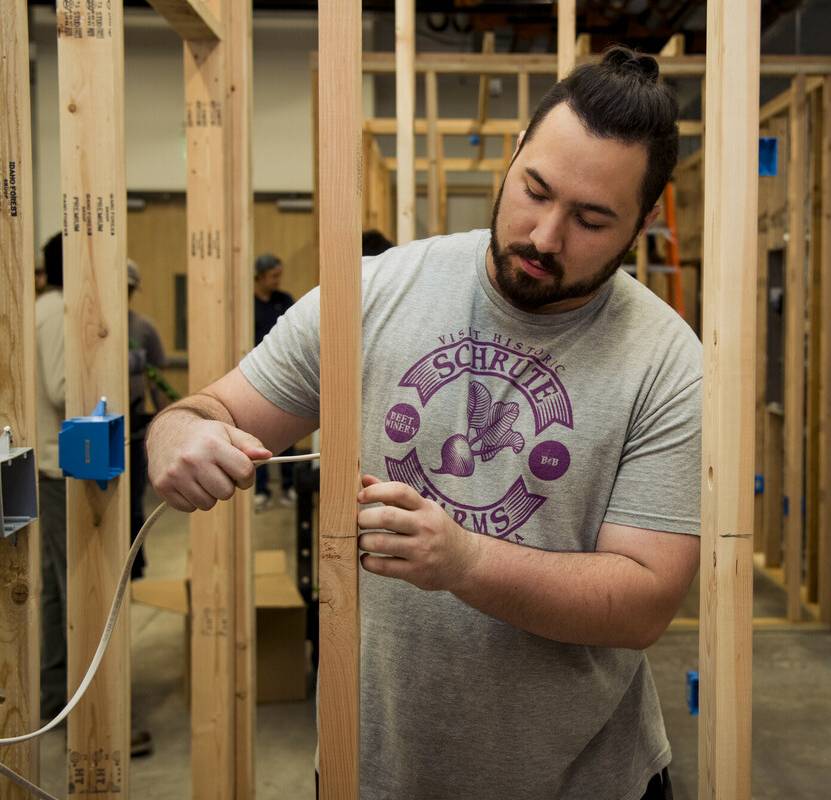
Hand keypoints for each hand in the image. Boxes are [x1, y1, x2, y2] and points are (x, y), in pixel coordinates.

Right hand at [147, 412, 270, 511]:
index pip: (244, 472)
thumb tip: (267, 456)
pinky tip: (189, 482)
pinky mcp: (163, 487)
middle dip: (227, 485)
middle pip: (226, 493)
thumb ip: (250, 445)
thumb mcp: (229, 433)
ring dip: (210, 494)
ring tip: (203, 476)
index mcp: (212, 445)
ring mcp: (175, 475)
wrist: (168, 431)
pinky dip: (193, 499)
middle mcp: (192, 460)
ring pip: (208, 504)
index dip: (247, 475)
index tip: (240, 471)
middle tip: (218, 472)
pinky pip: (189, 508)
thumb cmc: (205, 436)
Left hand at [357, 475, 481, 591]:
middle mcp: (424, 527)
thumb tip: (364, 479)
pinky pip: (384, 567)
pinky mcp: (416, 572)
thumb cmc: (436, 530)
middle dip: (365, 518)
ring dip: (364, 541)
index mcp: (425, 507)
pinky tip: (367, 559)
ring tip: (363, 541)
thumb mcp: (422, 508)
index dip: (376, 491)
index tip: (360, 497)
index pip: (400, 491)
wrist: (465, 561)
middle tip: (359, 522)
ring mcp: (421, 550)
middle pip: (387, 516)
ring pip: (382, 543)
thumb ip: (392, 495)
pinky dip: (368, 562)